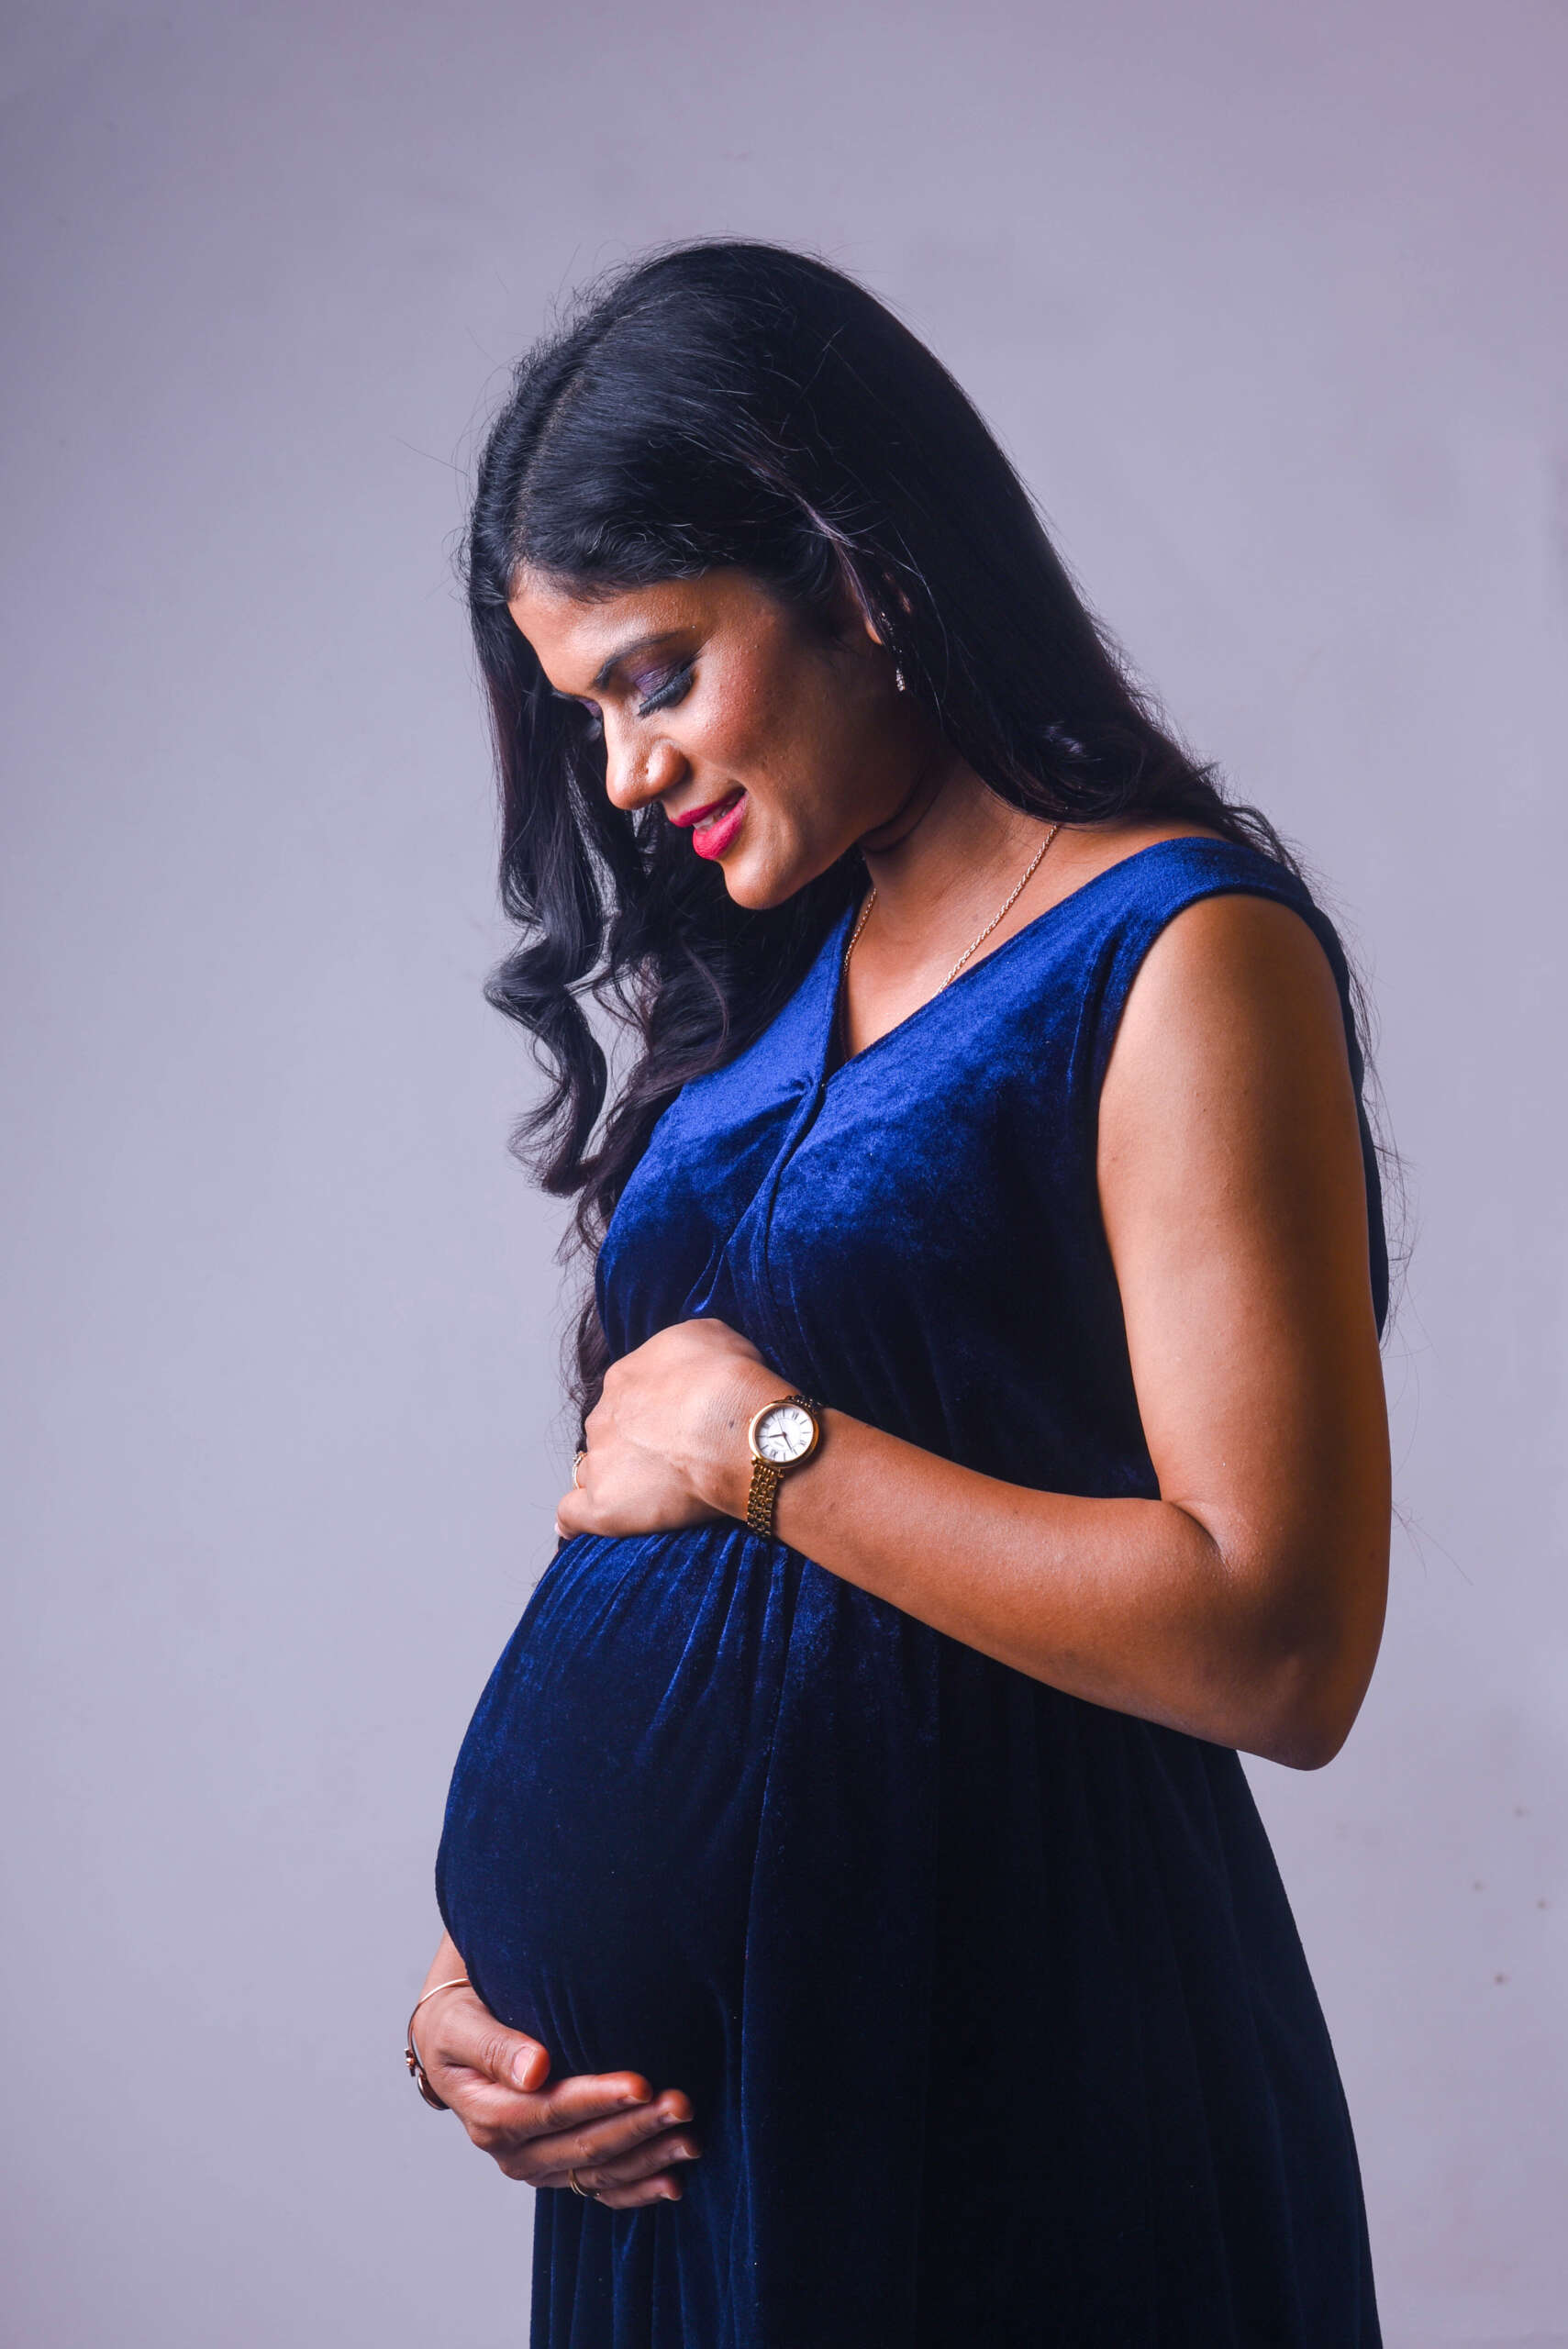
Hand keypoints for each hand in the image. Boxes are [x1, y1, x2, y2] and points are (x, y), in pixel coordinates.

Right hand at [413, 1966, 700, 2209]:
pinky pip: (600, 2188)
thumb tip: (534, 2070)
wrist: (453, 2042)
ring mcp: (537, 2166)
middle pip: (582, 2146)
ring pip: (599, 2172)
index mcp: (488, 2115)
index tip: (641, 2084)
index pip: (549, 2112)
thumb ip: (494, 2046)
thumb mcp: (461, 2025)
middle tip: (683, 2104)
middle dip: (636, 2128)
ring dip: (648, 2158)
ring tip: (691, 2141)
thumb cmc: (458, 2022)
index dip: (596, 2101)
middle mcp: (513, 2152)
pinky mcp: (558, 2169)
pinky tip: (673, 2182)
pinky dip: (637, 2189)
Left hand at [555, 1317, 780, 1539]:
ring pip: (594, 1471)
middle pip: (610, 1434)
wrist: (736, 1428)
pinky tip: (580, 1527)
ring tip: (649, 1496)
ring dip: (613, 1480)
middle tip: (675, 1460)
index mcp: (625, 1378)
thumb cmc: (731, 1381)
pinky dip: (576, 1522)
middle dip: (633, 1446)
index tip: (681, 1426)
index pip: (628, 1397)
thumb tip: (689, 1360)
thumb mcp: (712, 1335)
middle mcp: (604, 1417)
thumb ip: (686, 1345)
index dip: (654, 1413)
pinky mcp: (603, 1504)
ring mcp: (600, 1460)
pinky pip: (574, 1515)